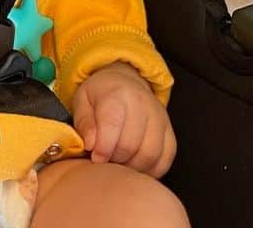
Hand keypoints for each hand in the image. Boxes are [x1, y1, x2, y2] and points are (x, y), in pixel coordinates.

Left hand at [71, 62, 175, 177]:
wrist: (125, 82)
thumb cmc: (100, 95)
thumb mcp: (83, 101)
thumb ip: (84, 123)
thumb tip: (90, 145)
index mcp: (118, 94)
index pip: (112, 127)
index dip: (101, 150)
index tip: (95, 157)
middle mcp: (143, 104)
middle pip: (130, 146)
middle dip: (114, 161)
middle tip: (106, 160)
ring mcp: (160, 118)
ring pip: (150, 155)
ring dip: (132, 167)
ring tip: (120, 163)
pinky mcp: (169, 132)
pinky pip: (166, 159)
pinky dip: (151, 170)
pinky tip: (137, 166)